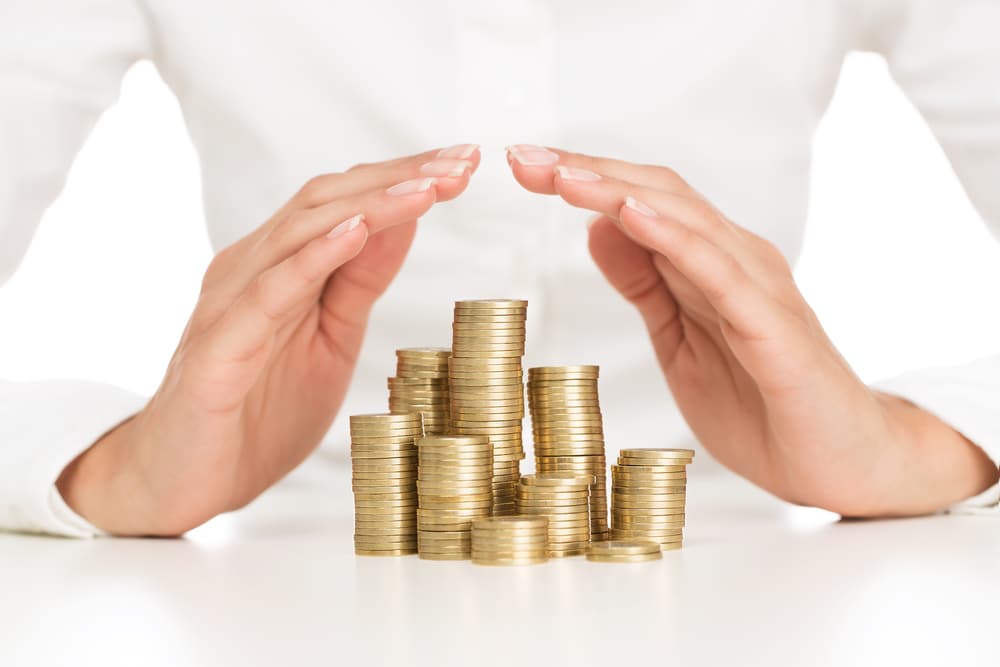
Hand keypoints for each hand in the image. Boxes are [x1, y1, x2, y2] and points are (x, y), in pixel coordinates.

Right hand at [57, 145, 480, 534]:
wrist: (187, 482)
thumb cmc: (259, 410)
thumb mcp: (332, 338)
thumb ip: (360, 281)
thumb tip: (405, 221)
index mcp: (280, 265)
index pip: (346, 201)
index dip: (405, 178)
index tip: (465, 163)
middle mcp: (251, 268)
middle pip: (327, 201)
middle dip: (399, 178)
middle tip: (462, 162)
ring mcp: (231, 303)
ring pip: (300, 233)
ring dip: (369, 205)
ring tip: (426, 188)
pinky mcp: (218, 348)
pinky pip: (267, 293)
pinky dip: (313, 258)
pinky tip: (355, 232)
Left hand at [507, 145, 997, 515]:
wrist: (840, 464)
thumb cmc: (761, 404)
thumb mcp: (679, 341)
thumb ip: (646, 284)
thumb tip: (597, 229)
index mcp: (707, 264)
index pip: (640, 202)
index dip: (583, 180)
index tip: (525, 165)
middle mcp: (734, 261)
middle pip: (656, 196)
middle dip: (587, 173)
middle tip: (525, 158)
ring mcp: (757, 288)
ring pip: (685, 221)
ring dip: (620, 193)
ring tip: (565, 175)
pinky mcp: (774, 327)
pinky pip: (720, 273)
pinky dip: (676, 239)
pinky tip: (633, 215)